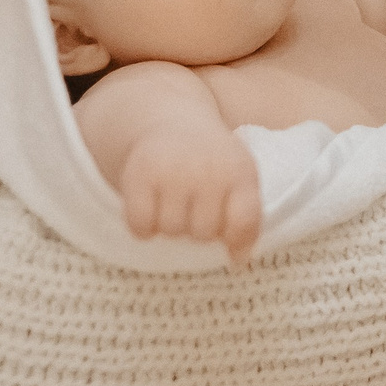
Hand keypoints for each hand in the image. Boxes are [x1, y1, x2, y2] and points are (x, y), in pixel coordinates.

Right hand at [119, 126, 262, 256]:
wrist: (174, 122)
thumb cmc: (213, 163)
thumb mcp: (240, 180)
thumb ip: (245, 221)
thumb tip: (237, 263)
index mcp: (240, 171)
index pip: (244, 222)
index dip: (236, 241)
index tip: (229, 245)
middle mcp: (207, 169)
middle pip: (204, 234)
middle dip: (198, 229)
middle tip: (195, 207)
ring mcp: (172, 171)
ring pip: (171, 231)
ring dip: (171, 226)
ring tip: (175, 203)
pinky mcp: (139, 174)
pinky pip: (141, 226)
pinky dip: (143, 228)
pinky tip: (151, 208)